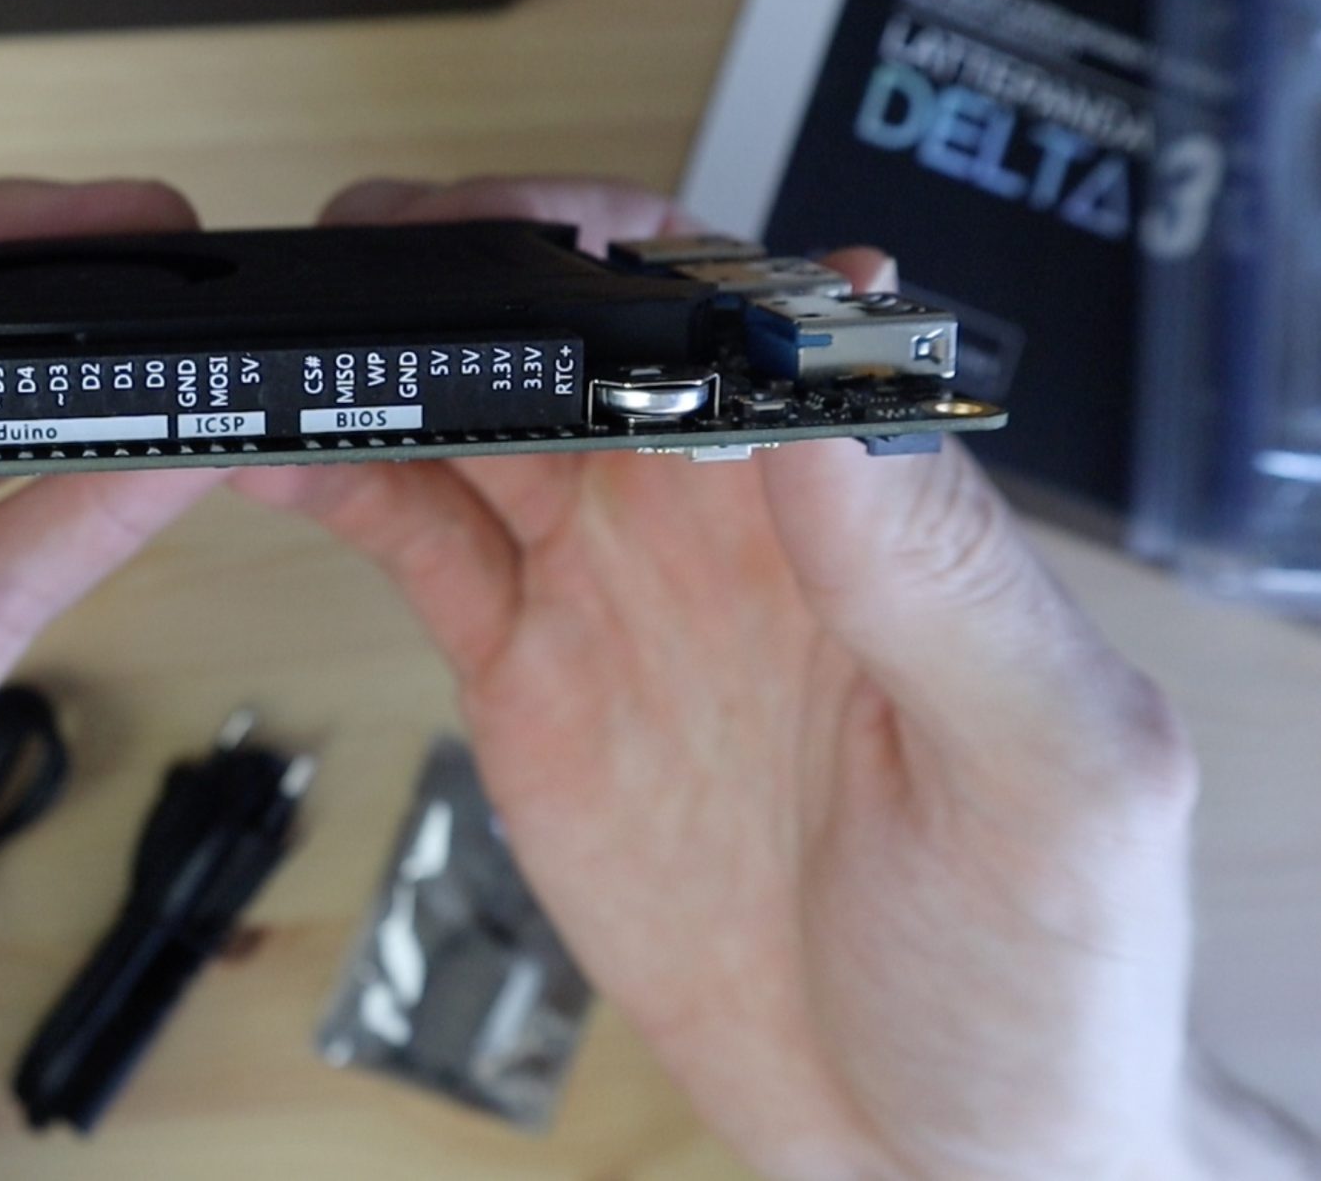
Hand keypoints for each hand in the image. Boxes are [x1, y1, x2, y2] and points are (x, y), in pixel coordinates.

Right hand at [241, 177, 1280, 1179]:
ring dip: (380, 363)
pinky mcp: (533, 680)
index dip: (621, 245)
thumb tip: (835, 385)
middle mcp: (728, 525)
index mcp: (858, 508)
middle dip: (460, 270)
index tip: (520, 231)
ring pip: (474, 423)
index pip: (735, 309)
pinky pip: (421, 547)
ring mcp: (619, 595)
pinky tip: (276, 448)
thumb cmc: (1041, 971)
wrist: (931, 1143)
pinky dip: (339, 482)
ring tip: (283, 336)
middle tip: (353, 251)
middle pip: (571, 334)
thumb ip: (940, 576)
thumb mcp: (1044, 773)